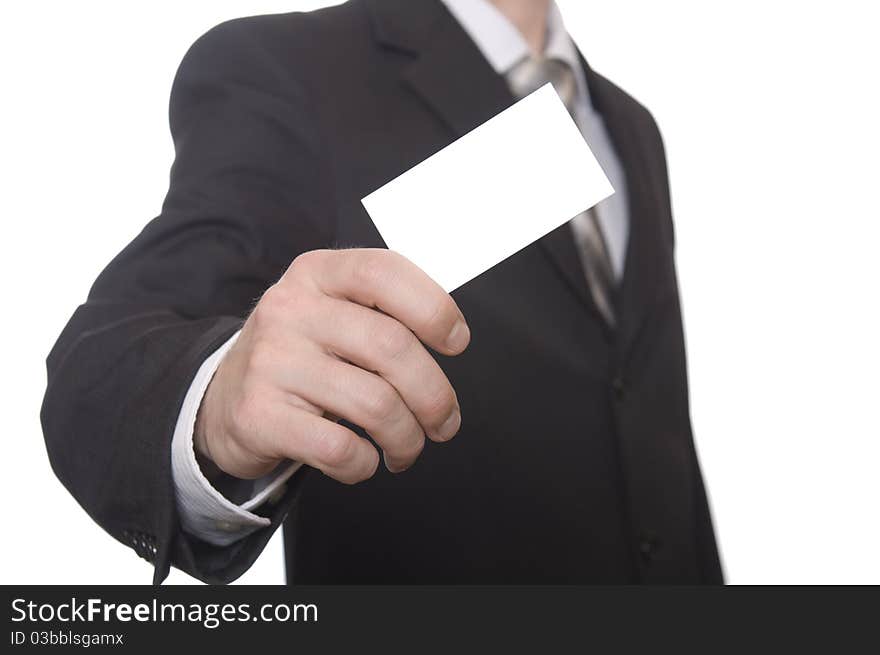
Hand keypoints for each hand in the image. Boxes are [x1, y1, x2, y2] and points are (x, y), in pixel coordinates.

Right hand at [194, 248, 469, 482]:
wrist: (220, 398)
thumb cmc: (299, 355)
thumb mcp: (330, 311)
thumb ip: (383, 312)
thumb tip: (451, 340)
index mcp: (317, 275)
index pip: (384, 273)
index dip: (434, 308)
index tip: (456, 342)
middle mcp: (290, 310)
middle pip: (392, 348)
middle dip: (435, 396)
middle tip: (444, 423)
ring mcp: (271, 362)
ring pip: (375, 404)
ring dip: (407, 438)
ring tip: (405, 448)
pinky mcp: (259, 415)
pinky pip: (339, 448)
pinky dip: (365, 463)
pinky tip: (362, 459)